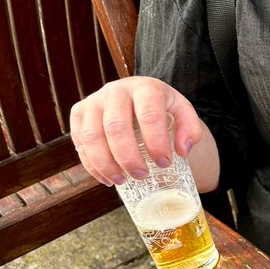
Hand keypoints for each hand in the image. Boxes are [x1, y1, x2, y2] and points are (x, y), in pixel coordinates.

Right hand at [69, 76, 206, 187]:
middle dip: (128, 157)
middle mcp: (115, 91)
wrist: (135, 95)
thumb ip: (191, 128)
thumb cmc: (160, 106)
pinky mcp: (78, 113)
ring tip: (122, 180)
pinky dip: (92, 165)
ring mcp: (93, 100)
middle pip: (116, 127)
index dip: (156, 142)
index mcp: (145, 87)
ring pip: (92, 136)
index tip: (164, 163)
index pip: (149, 116)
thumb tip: (182, 150)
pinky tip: (107, 178)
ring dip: (106, 164)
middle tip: (141, 175)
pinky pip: (80, 142)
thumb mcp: (182, 111)